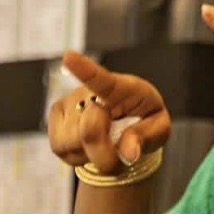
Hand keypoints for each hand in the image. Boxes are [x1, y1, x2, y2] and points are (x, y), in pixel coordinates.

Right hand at [48, 52, 170, 173]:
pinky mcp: (55, 118)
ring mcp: (68, 103)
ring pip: (71, 143)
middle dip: (106, 152)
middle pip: (89, 131)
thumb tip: (128, 152)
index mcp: (122, 88)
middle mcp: (89, 91)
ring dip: (92, 155)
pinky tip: (91, 146)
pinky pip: (60, 149)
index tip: (69, 57)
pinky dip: (78, 157)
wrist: (128, 124)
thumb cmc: (145, 121)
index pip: (102, 79)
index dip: (84, 69)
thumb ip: (145, 138)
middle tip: (122, 151)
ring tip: (107, 144)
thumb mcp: (159, 129)